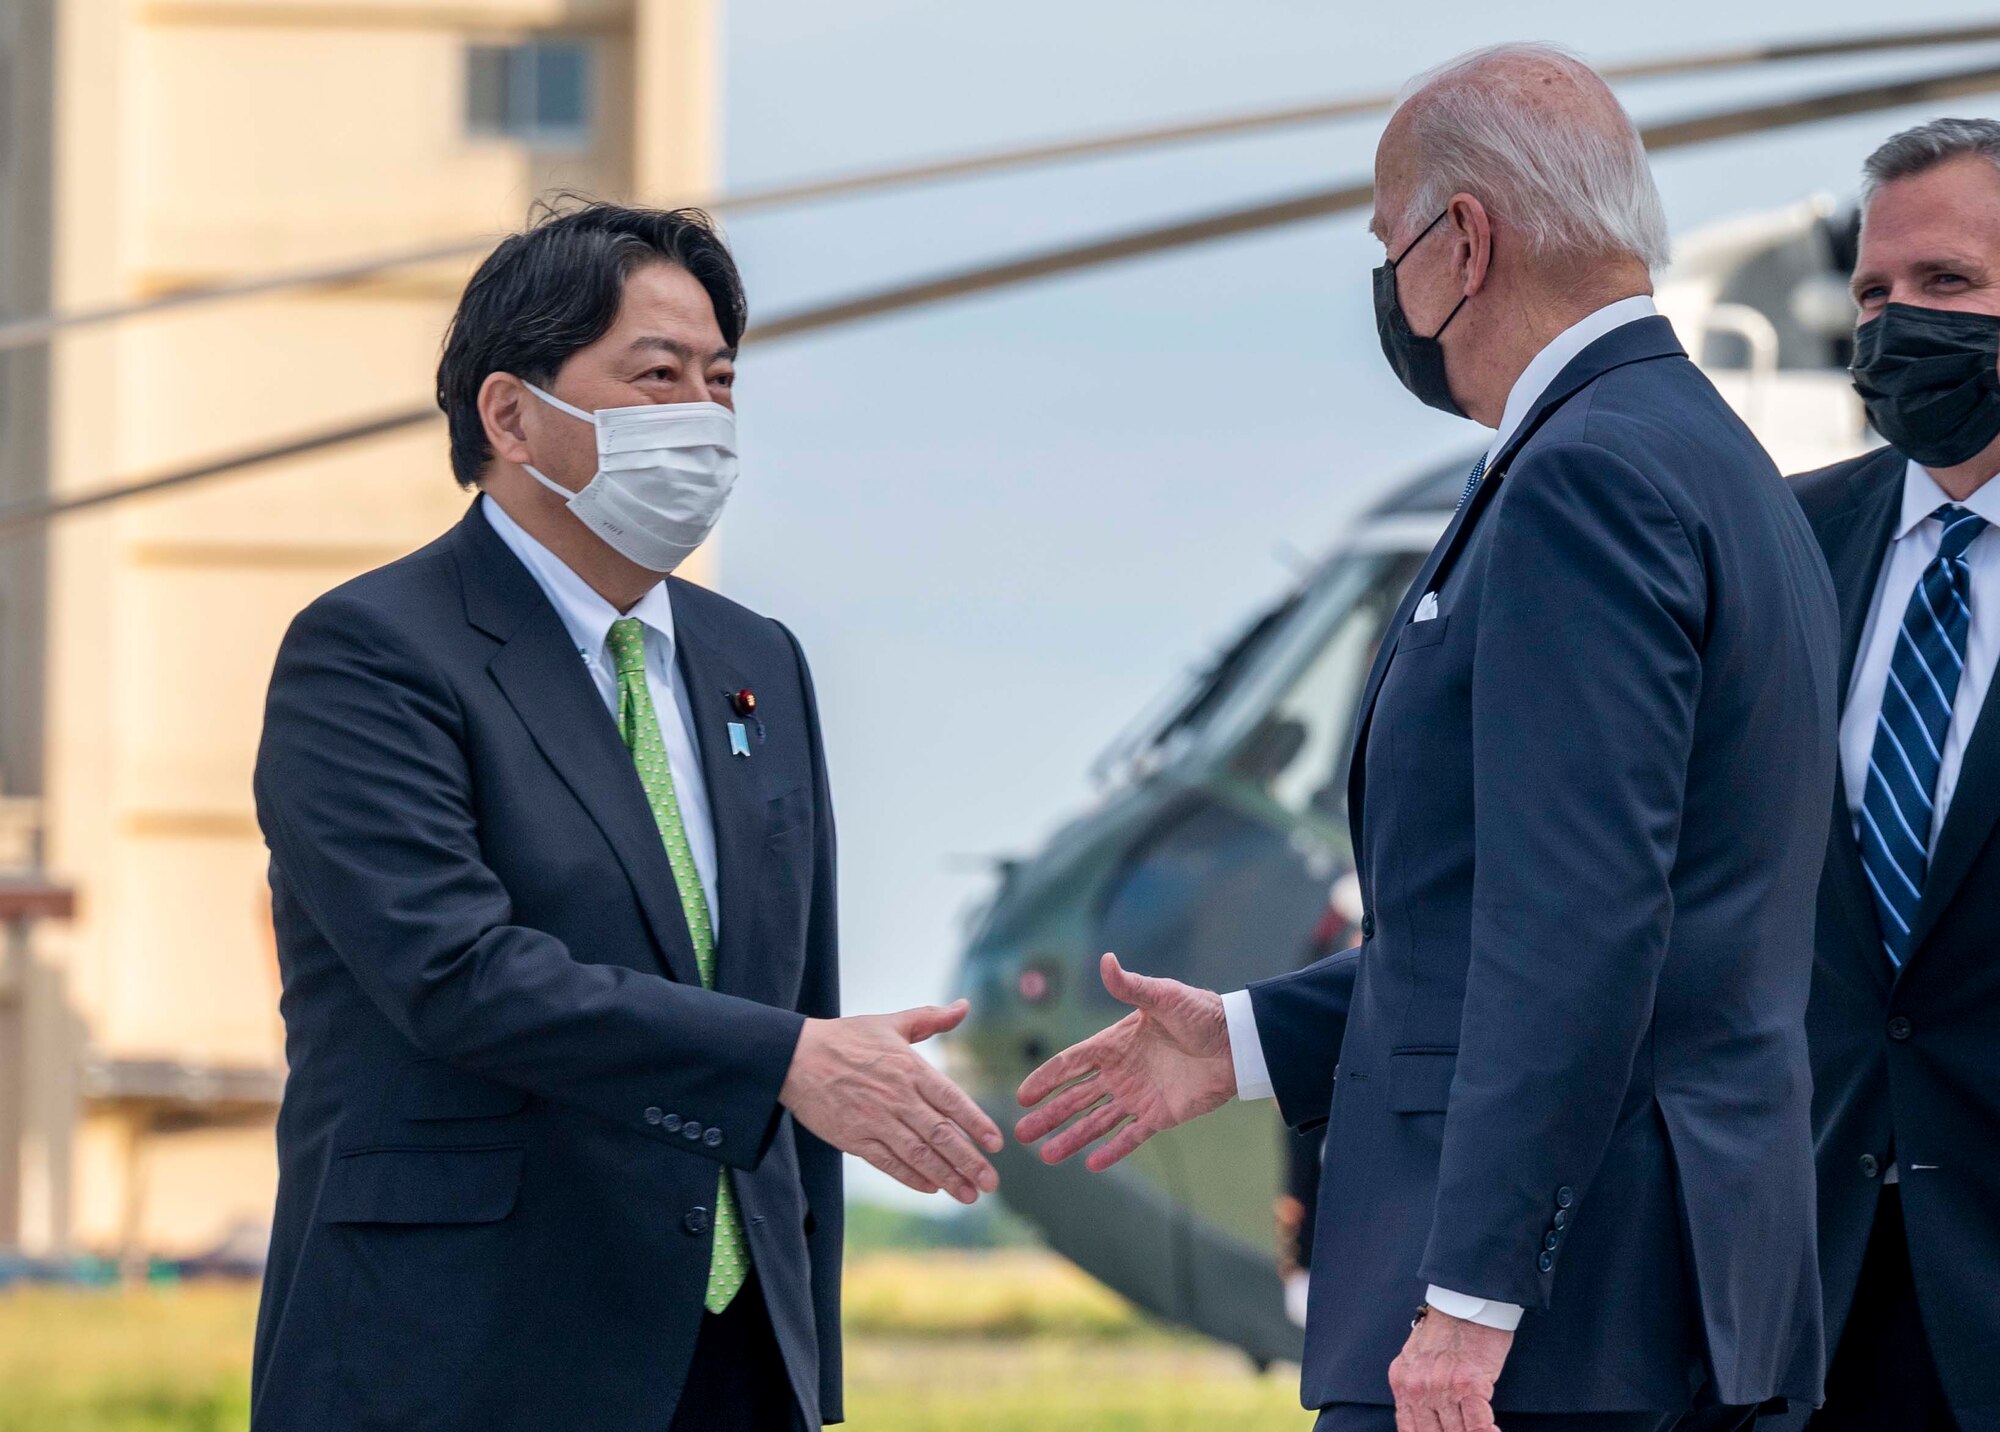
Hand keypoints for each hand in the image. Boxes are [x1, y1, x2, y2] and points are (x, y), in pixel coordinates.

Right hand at [780, 999, 1002, 1203]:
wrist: (795, 1057)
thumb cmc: (846, 1038)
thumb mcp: (891, 1023)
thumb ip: (931, 1018)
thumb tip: (963, 1006)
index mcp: (910, 1068)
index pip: (952, 1100)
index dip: (977, 1123)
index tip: (997, 1143)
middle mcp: (897, 1097)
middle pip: (941, 1134)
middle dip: (969, 1161)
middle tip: (992, 1182)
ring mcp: (875, 1120)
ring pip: (919, 1154)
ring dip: (947, 1176)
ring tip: (969, 1194)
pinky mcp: (854, 1139)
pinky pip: (889, 1163)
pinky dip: (912, 1177)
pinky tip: (932, 1188)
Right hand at [1014, 952, 1235, 1170]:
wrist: (1237, 1042)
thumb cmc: (1201, 1013)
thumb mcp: (1163, 996)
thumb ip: (1131, 986)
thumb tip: (1106, 960)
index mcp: (1114, 1044)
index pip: (1071, 1064)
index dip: (1046, 1079)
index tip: (1023, 1096)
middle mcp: (1120, 1073)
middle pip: (1075, 1099)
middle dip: (1049, 1116)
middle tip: (1020, 1135)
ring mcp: (1138, 1096)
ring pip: (1096, 1122)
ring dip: (1072, 1138)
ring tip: (1046, 1156)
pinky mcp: (1160, 1115)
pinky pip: (1131, 1137)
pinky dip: (1113, 1150)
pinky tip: (1091, 1164)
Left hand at [1389, 1306, 1512, 1431]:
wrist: (1466, 1301)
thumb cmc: (1447, 1326)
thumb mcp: (1417, 1357)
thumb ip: (1418, 1386)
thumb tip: (1429, 1417)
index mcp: (1402, 1382)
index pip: (1409, 1430)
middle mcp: (1417, 1388)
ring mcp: (1441, 1388)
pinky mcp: (1468, 1385)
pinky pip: (1478, 1425)